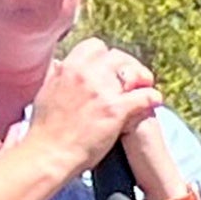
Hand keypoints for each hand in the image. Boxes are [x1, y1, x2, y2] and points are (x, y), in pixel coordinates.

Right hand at [37, 37, 167, 173]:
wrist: (49, 153)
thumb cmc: (45, 129)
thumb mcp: (46, 91)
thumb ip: (57, 75)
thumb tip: (59, 65)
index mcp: (69, 67)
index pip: (95, 46)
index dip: (106, 56)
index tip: (110, 68)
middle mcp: (86, 74)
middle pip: (117, 57)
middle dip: (128, 66)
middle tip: (134, 79)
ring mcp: (102, 91)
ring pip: (132, 72)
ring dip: (142, 79)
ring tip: (146, 87)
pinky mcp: (115, 110)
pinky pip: (143, 95)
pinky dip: (152, 97)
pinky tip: (155, 101)